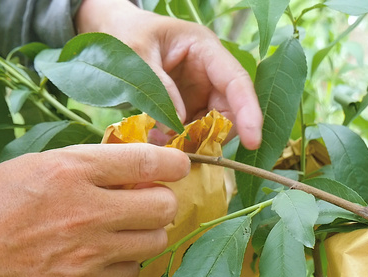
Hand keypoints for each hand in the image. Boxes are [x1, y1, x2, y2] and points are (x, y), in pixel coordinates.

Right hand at [0, 144, 188, 276]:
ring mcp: (87, 253)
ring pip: (155, 241)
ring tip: (122, 226)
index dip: (174, 162)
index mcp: (71, 170)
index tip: (178, 164)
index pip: (147, 162)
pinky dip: (125, 260)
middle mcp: (86, 211)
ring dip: (146, 231)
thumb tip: (129, 165)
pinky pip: (130, 272)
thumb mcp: (32, 165)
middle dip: (161, 198)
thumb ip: (84, 163)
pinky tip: (104, 253)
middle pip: (163, 205)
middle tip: (145, 198)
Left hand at [76, 0, 262, 149]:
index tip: (253, 140)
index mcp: (204, 49)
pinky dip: (180, 142)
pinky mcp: (185, 106)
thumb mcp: (138, 54)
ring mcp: (198, 91)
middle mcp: (208, 72)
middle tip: (187, 152)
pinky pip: (191, 130)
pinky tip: (158, 142)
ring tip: (165, 146)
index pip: (236, 81)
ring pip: (211, 125)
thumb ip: (159, 87)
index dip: (248, 112)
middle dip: (214, 134)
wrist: (114, 33)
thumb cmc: (127, 34)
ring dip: (195, 142)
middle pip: (228, 109)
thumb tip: (178, 126)